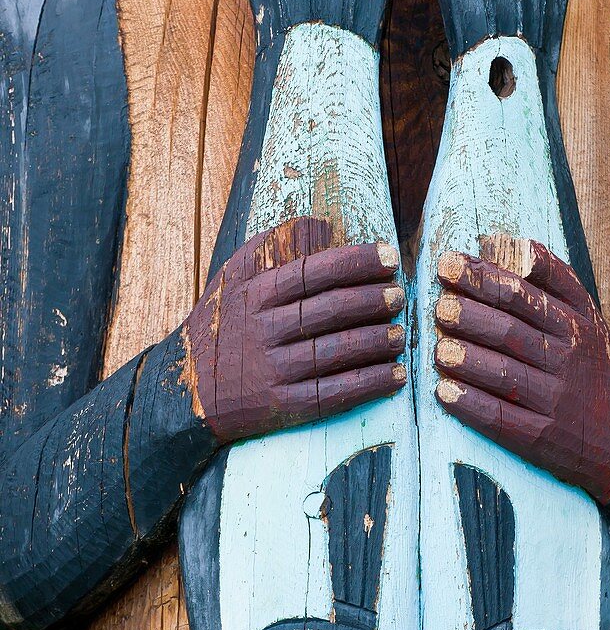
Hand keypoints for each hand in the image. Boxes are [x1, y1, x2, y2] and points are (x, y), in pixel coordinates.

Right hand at [183, 223, 405, 443]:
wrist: (188, 389)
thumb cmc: (221, 326)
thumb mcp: (232, 279)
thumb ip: (271, 247)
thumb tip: (320, 223)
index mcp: (254, 295)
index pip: (314, 272)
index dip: (357, 262)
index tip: (389, 257)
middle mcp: (264, 331)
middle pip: (331, 310)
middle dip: (374, 300)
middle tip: (399, 295)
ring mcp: (274, 371)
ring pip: (337, 351)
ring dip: (378, 341)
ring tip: (401, 333)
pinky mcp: (284, 406)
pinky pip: (335, 393)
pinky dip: (371, 384)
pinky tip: (396, 376)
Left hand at [433, 240, 609, 504]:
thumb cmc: (594, 367)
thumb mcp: (588, 319)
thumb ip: (552, 281)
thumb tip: (504, 241)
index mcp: (576, 324)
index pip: (524, 294)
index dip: (483, 277)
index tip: (448, 264)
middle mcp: (568, 358)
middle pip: (511, 331)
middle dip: (471, 317)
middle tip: (440, 308)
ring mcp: (556, 400)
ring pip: (505, 374)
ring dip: (467, 360)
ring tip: (437, 349)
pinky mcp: (542, 437)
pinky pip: (502, 418)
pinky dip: (471, 404)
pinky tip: (444, 393)